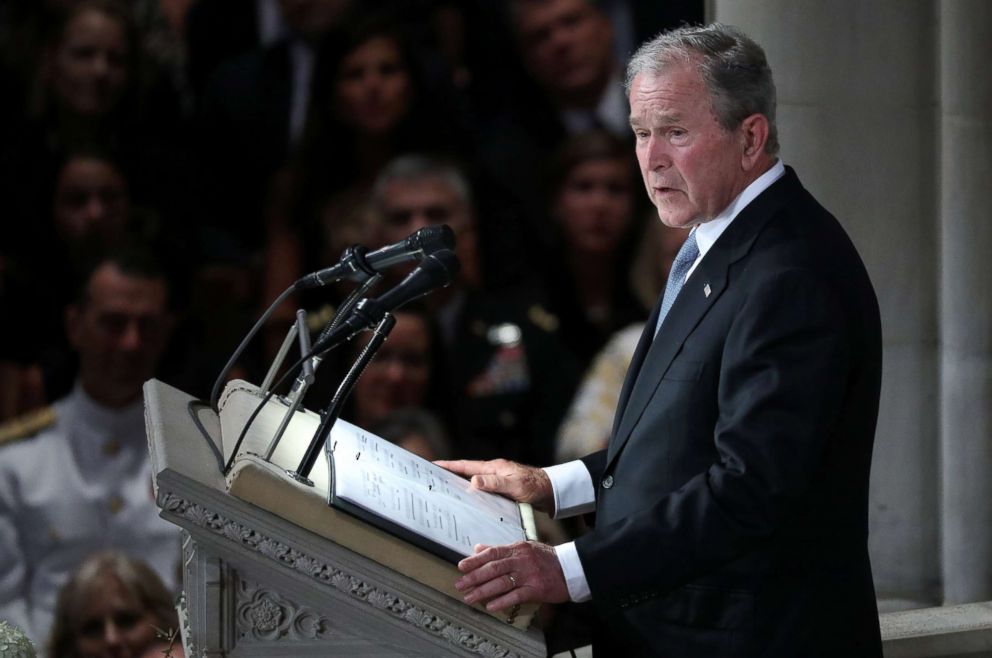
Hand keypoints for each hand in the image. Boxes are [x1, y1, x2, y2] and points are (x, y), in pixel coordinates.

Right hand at [434, 459, 553, 513]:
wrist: (552, 491)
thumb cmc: (535, 487)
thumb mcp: (514, 486)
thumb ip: (494, 483)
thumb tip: (472, 480)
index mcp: (494, 467)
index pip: (467, 465)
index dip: (450, 465)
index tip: (434, 464)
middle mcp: (494, 472)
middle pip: (467, 472)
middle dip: (451, 474)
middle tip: (435, 479)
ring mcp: (499, 481)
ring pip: (475, 482)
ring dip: (462, 485)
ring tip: (447, 492)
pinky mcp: (504, 490)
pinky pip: (484, 491)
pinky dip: (474, 494)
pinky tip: (470, 503)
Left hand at [455, 541, 568, 611]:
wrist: (571, 568)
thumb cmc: (546, 559)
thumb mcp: (524, 548)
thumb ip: (501, 549)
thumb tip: (479, 548)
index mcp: (517, 548)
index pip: (492, 553)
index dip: (475, 560)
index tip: (461, 566)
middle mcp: (521, 559)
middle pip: (493, 568)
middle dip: (474, 577)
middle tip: (460, 584)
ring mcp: (529, 574)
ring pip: (501, 582)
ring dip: (483, 591)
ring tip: (470, 597)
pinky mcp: (536, 588)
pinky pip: (515, 595)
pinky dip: (501, 601)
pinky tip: (490, 606)